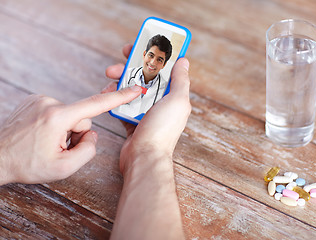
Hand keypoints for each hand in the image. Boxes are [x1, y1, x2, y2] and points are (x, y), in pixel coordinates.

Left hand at [0, 86, 141, 184]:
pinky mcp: (35, 100)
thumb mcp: (64, 168)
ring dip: (64, 130)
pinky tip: (40, 135)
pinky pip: (57, 112)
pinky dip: (55, 124)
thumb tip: (92, 134)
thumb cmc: (27, 165)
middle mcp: (50, 103)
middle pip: (82, 118)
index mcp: (59, 117)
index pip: (97, 104)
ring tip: (46, 143)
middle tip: (58, 148)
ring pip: (70, 116)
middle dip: (76, 134)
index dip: (120, 97)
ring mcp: (40, 99)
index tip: (136, 88)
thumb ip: (88, 150)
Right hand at [103, 44, 190, 173]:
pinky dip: (115, 97)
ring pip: (131, 88)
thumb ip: (180, 80)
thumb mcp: (176, 101)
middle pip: (145, 77)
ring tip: (109, 77)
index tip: (142, 45)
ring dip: (120, 80)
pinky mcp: (132, 120)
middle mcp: (161, 102)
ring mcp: (146, 111)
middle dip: (131, 66)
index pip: (165, 69)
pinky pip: (123, 103)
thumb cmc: (162, 130)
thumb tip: (184, 61)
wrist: (144, 157)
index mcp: (173, 96)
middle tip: (119, 60)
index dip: (155, 55)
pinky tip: (108, 93)